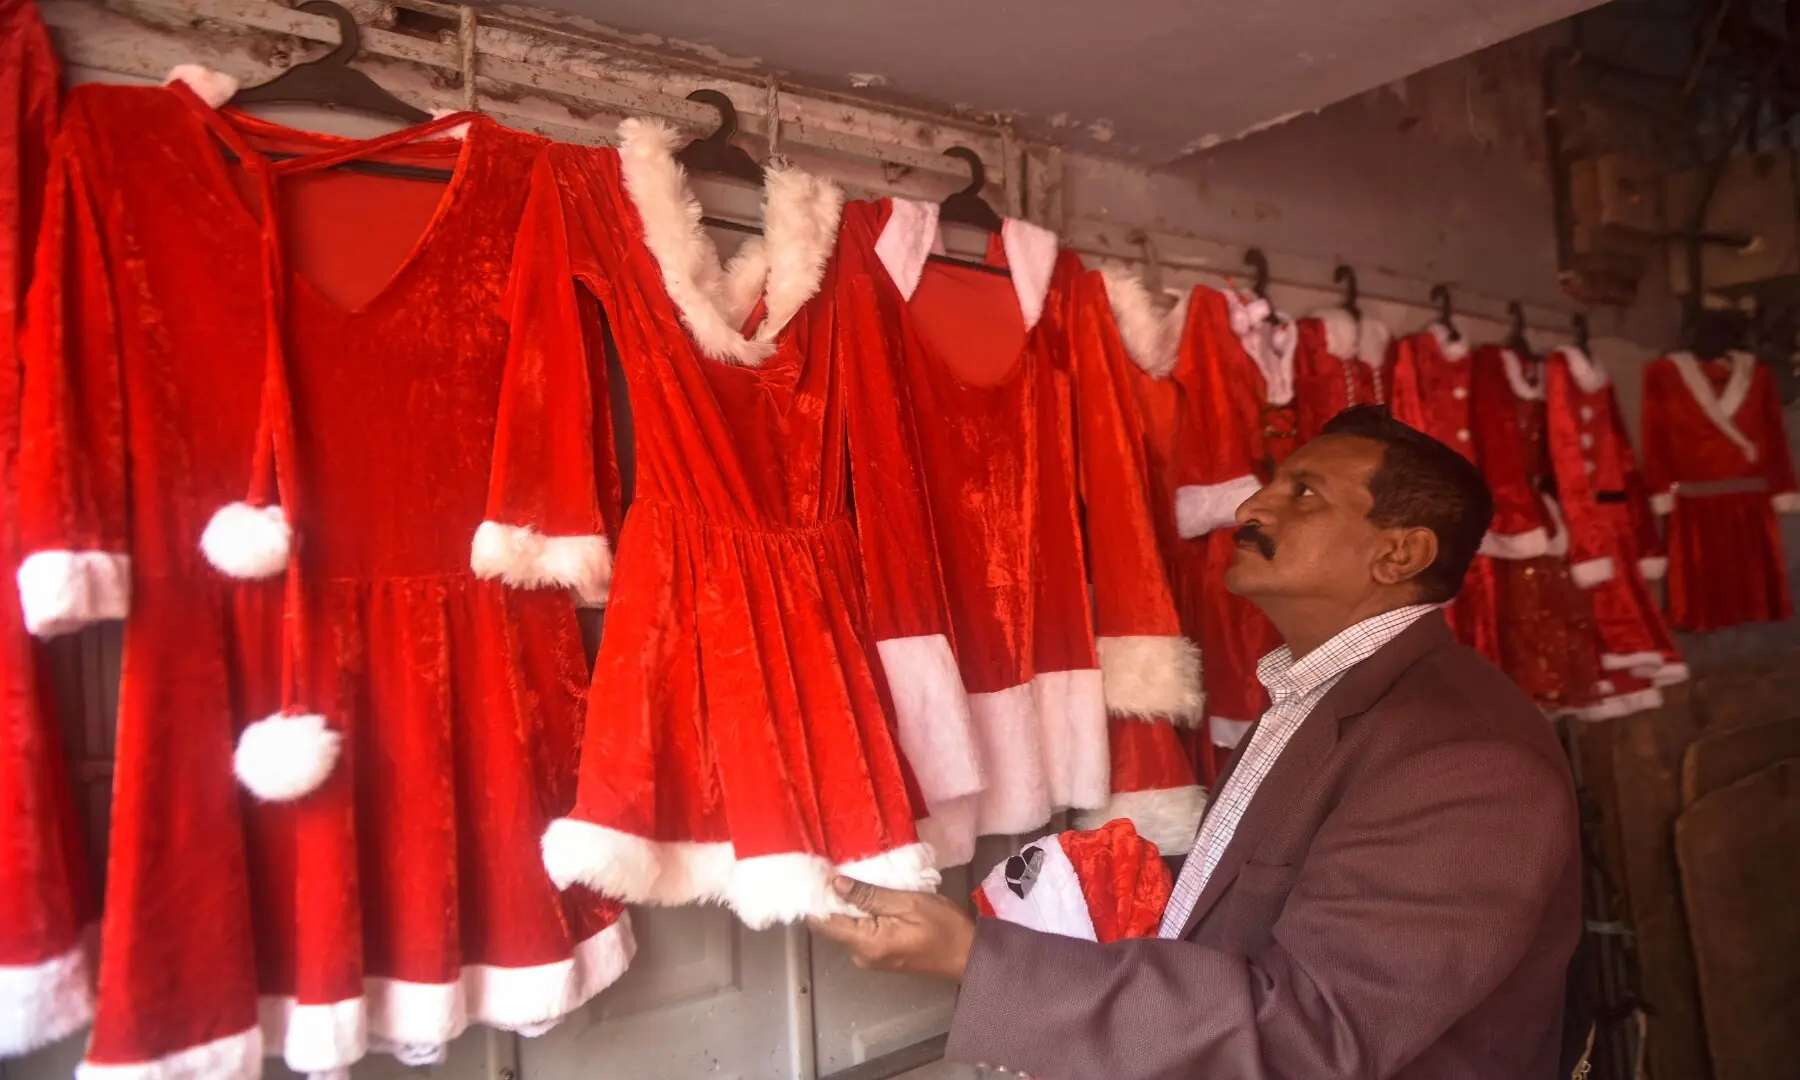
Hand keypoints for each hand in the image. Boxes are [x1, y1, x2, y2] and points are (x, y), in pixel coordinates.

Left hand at [807, 876, 976, 981]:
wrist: (967, 956)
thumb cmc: (943, 927)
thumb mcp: (907, 903)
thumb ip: (869, 895)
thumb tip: (835, 884)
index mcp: (866, 944)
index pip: (824, 923)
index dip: (817, 897)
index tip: (817, 872)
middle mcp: (860, 956)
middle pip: (832, 925)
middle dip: (832, 898)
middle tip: (836, 867)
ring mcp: (869, 958)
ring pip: (846, 927)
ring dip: (848, 905)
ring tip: (854, 876)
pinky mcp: (879, 956)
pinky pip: (859, 932)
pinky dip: (860, 914)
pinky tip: (869, 896)